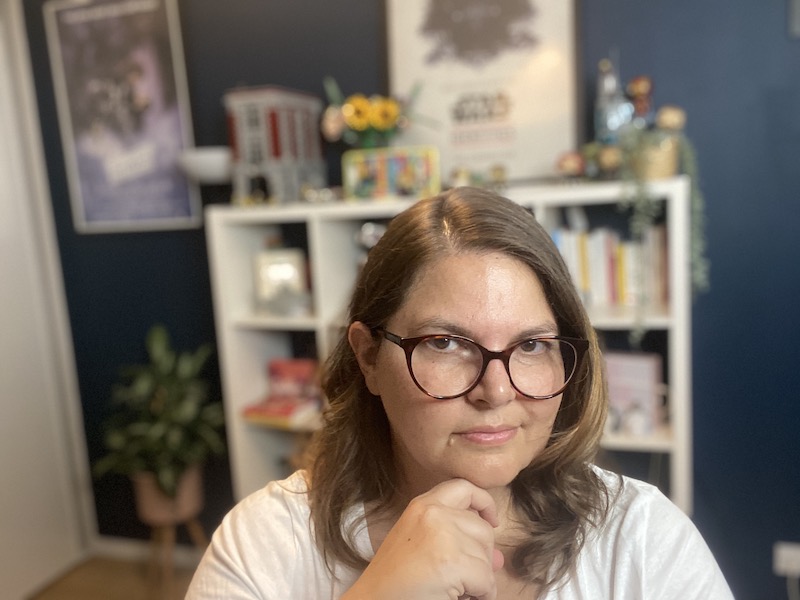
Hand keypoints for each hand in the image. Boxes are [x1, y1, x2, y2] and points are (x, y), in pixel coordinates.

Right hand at [343, 478, 503, 599]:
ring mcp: (443, 536)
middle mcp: (433, 513)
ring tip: (456, 588)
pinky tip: (460, 597)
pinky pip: (487, 580)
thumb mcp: (421, 547)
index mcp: (422, 506)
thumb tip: (499, 557)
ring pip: (487, 557)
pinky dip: (482, 595)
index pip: (464, 487)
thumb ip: (458, 542)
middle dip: (482, 556)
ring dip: (480, 578)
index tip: (491, 521)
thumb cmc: (395, 582)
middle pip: (483, 529)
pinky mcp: (451, 562)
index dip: (483, 502)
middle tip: (464, 576)